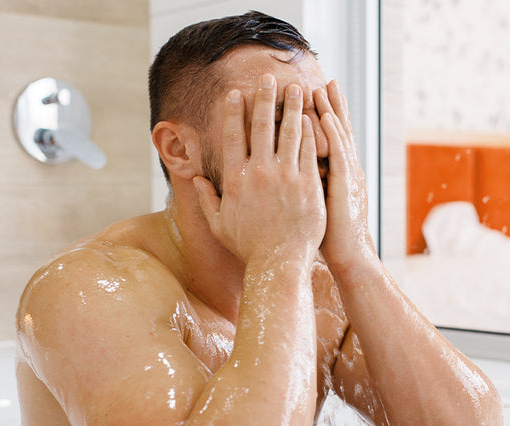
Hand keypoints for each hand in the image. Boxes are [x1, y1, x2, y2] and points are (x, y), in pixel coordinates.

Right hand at [194, 75, 325, 265]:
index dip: (233, 112)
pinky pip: (310, 151)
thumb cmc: (249, 247)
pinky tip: (314, 117)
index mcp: (235, 180)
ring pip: (290, 132)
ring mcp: (286, 177)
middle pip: (262, 126)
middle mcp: (259, 173)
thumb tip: (194, 180)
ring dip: (293, 107)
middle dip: (265, 98)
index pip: (232, 136)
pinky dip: (311, 132)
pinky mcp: (308, 184)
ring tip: (298, 89)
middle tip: (269, 78)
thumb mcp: (219, 225)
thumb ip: (206, 200)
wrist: (278, 264)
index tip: (236, 93)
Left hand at [314, 81, 374, 272]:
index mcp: (337, 174)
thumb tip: (290, 173)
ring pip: (340, 137)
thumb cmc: (326, 236)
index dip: (325, 116)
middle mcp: (345, 170)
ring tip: (325, 88)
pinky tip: (327, 118)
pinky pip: (339, 156)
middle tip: (326, 81)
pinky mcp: (345, 187)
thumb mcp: (316, 205)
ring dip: (333, 111)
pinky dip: (334, 135)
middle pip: (338, 131)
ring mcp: (347, 177)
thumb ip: (307, 185)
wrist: (349, 257)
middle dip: (332, 105)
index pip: (329, 139)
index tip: (315, 95)